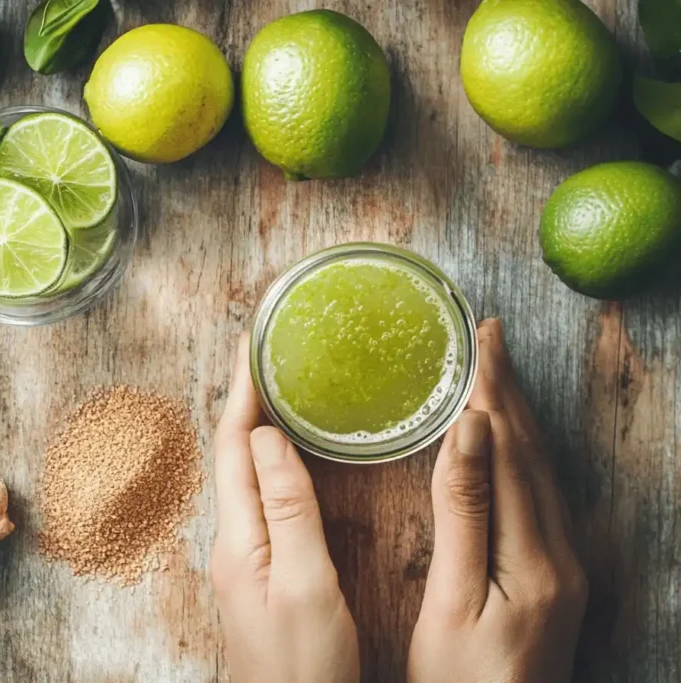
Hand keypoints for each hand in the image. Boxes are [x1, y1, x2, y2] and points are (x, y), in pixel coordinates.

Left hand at [211, 335, 358, 682]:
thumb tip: (266, 435)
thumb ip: (289, 509)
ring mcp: (245, 556)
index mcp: (239, 538)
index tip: (252, 341)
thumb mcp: (305, 585)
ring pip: (247, 473)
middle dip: (247, 398)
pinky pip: (263, 497)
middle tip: (268, 352)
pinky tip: (290, 456)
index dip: (241, 390)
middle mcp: (233, 541)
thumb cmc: (304, 666)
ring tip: (278, 386)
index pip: (231, 445)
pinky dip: (273, 462)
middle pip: (233, 453)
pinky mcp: (262, 570)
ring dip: (257, 426)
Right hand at [408, 319, 587, 682]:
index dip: (493, 392)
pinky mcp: (556, 578)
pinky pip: (541, 495)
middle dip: (509, 389)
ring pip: (541, 471)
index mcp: (536, 556)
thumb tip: (472, 430)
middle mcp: (562, 554)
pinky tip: (507, 442)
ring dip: (518, 415)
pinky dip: (523, 453)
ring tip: (495, 372)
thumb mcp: (451, 599)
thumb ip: (464, 511)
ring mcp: (564, 567)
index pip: (511, 451)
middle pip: (533, 452)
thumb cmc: (460, 680)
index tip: (479, 341)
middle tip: (490, 335)